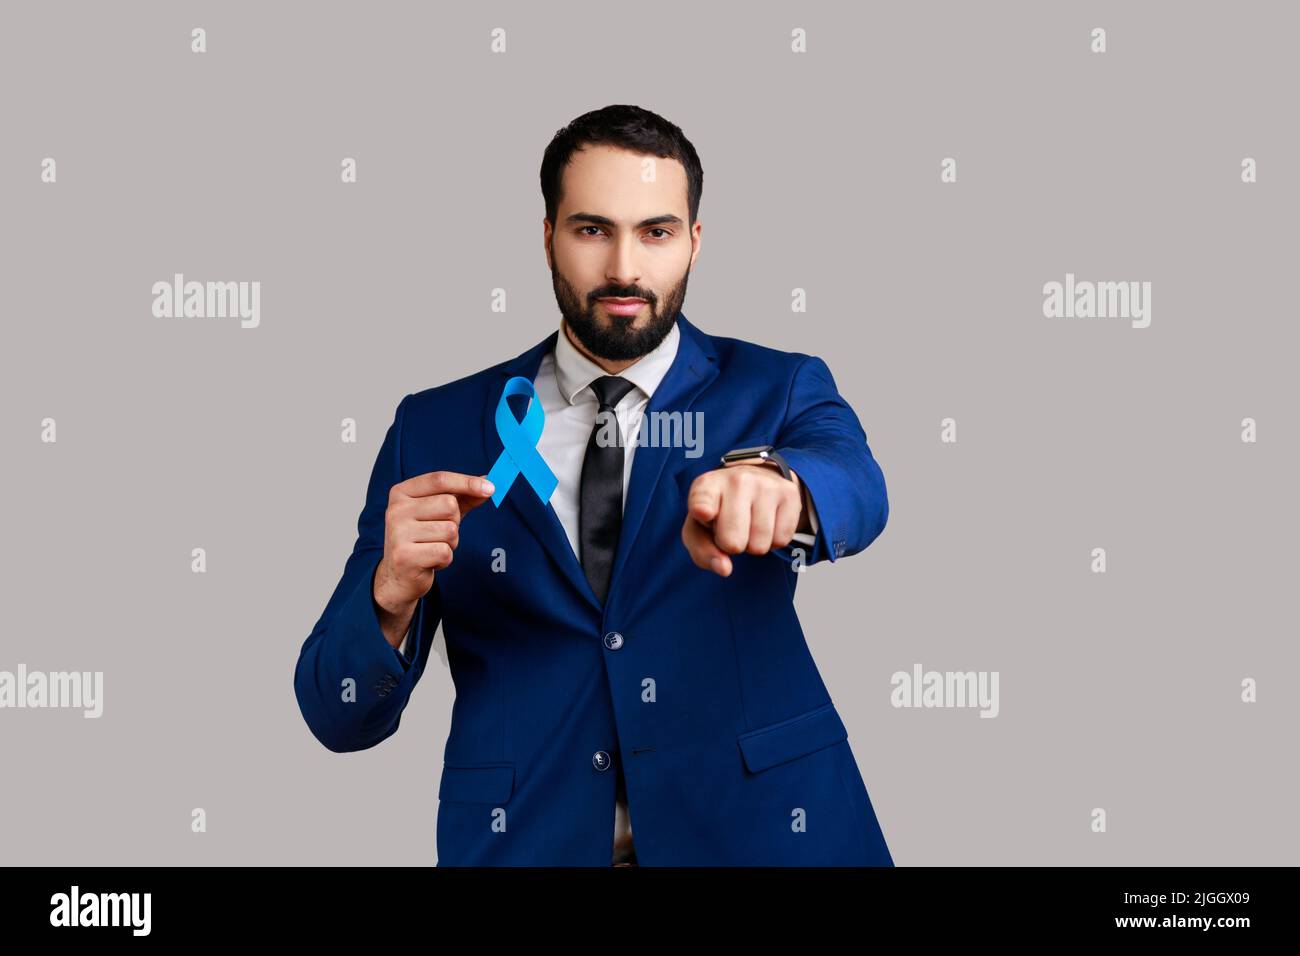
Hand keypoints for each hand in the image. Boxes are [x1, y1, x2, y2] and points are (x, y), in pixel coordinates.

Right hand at [374, 471, 493, 618]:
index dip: (467, 482)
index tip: (490, 488)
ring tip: (432, 547)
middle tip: (439, 532)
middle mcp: (395, 510)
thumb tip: (489, 482)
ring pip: (450, 530)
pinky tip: (430, 561)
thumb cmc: (423, 537)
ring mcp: (398, 533)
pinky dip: (445, 559)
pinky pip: (445, 552)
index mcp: (401, 493)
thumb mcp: (440, 512)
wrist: (398, 575)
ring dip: (450, 542)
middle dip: (455, 521)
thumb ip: (463, 496)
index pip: (439, 479)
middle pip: (449, 505)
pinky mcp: (405, 556)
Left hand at [681, 463, 805, 576]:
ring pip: (759, 546)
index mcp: (706, 486)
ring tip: (749, 525)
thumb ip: (702, 551)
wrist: (755, 478)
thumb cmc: (720, 509)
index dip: (702, 509)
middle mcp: (737, 480)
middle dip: (731, 546)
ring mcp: (765, 485)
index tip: (703, 512)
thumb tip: (724, 568)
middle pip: (732, 541)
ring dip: (753, 545)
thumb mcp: (699, 528)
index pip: (703, 500)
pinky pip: (781, 541)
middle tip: (731, 529)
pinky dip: (772, 541)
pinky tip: (766, 523)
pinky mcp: (789, 493)